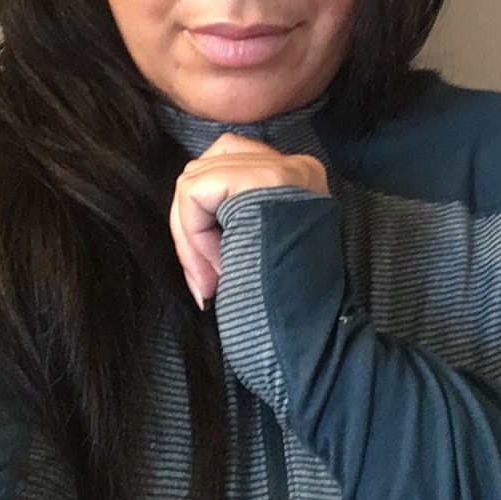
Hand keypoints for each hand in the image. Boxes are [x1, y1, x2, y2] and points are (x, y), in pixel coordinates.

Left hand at [169, 132, 327, 308]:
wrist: (312, 335)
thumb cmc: (282, 305)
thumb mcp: (260, 245)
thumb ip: (237, 213)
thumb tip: (188, 208)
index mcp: (300, 181)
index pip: (231, 165)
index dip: (206, 217)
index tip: (212, 273)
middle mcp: (297, 166)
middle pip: (209, 164)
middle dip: (191, 224)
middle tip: (206, 278)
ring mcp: (282, 168)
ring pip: (195, 177)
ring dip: (190, 234)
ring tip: (213, 276)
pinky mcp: (261, 179)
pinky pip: (195, 192)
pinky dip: (193, 234)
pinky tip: (219, 269)